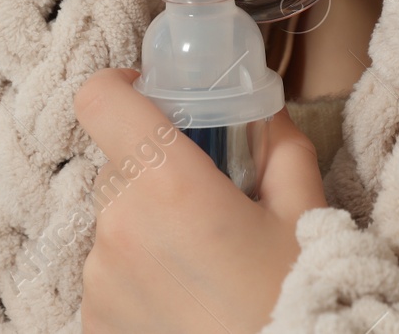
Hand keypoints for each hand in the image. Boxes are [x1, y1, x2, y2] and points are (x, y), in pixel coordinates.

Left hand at [73, 66, 326, 333]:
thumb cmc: (297, 299)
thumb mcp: (304, 214)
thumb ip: (279, 146)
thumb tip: (260, 110)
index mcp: (168, 184)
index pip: (99, 100)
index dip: (123, 89)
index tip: (154, 100)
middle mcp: (119, 226)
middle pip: (116, 165)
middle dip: (155, 171)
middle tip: (208, 202)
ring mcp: (100, 279)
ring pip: (112, 221)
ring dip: (146, 227)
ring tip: (204, 267)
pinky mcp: (93, 322)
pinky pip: (108, 274)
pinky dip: (138, 276)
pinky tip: (186, 302)